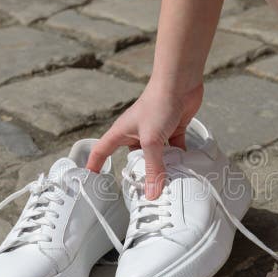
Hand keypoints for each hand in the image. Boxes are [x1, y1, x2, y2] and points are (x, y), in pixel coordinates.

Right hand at [86, 82, 203, 199]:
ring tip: (168, 186)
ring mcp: (155, 132)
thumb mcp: (151, 141)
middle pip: (133, 159)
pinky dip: (180, 159)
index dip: (95, 165)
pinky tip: (186, 170)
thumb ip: (153, 168)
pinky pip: (175, 150)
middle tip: (142, 193)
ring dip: (163, 168)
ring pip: (157, 157)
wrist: (180, 83)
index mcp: (121, 133)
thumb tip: (152, 193)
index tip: (91, 180)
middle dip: (138, 174)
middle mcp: (136, 133)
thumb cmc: (158, 103)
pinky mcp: (172, 130)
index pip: (101, 151)